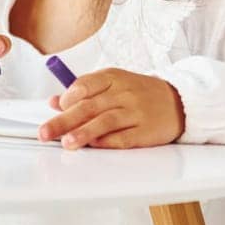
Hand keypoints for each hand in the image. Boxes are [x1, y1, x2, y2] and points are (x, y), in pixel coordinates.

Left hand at [38, 68, 185, 149]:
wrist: (179, 101)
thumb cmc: (138, 93)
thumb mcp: (113, 84)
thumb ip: (84, 92)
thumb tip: (54, 102)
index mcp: (113, 77)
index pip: (84, 85)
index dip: (67, 98)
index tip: (56, 109)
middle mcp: (124, 93)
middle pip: (89, 106)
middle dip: (64, 120)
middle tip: (45, 132)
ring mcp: (137, 111)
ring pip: (106, 121)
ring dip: (84, 133)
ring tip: (67, 143)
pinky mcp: (147, 131)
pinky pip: (125, 137)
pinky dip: (108, 142)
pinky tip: (94, 146)